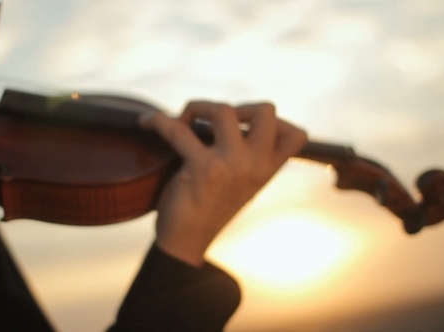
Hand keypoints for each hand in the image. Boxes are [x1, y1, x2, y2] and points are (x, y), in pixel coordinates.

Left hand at [139, 101, 306, 265]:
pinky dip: (158, 121)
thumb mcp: (239, 185)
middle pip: (266, 110)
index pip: (297, 135)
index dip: (277, 120)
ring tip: (182, 121)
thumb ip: (245, 157)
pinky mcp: (203, 168)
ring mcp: (231, 165)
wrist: (186, 243)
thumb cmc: (207, 211)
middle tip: (213, 122)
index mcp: (267, 172)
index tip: (248, 126)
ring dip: (197, 107)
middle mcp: (255, 166)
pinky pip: (178, 129)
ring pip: (224, 110)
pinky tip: (147, 123)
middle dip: (236, 106)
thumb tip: (228, 118)